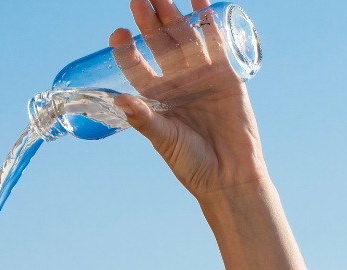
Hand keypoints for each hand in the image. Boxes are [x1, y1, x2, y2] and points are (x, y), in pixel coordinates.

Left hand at [109, 0, 268, 200]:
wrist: (229, 174)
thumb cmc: (191, 163)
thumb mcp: (163, 139)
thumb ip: (143, 118)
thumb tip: (119, 100)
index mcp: (156, 98)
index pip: (136, 67)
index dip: (126, 50)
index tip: (117, 35)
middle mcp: (175, 82)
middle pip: (159, 44)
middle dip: (148, 21)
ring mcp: (200, 75)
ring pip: (184, 38)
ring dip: (174, 14)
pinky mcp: (225, 74)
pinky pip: (215, 41)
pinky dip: (208, 20)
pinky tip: (199, 0)